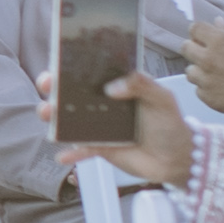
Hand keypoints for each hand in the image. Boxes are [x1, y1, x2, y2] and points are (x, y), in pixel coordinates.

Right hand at [49, 69, 193, 185]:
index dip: (72, 67)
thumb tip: (113, 87)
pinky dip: (72, 153)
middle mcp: (104, 105)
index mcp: (117, 86)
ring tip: (47, 115)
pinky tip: (63, 156)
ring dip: (55, 118)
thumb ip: (142, 85)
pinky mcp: (101, 148)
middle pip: (73, 94)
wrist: (177, 159)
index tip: (59, 64)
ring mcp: (100, 127)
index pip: (91, 72)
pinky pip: (82, 150)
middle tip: (47, 86)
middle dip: (54, 89)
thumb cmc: (171, 124)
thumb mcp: (162, 99)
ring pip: (70, 121)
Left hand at [186, 22, 223, 119]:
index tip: (203, 37)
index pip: (194, 28)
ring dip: (200, 71)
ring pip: (190, 71)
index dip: (199, 32)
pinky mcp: (206, 96)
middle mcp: (208, 58)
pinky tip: (222, 88)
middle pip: (185, 47)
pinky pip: (198, 89)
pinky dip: (206, 88)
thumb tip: (217, 22)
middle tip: (208, 55)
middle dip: (195, 49)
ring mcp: (205, 79)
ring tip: (218, 75)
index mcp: (220, 41)